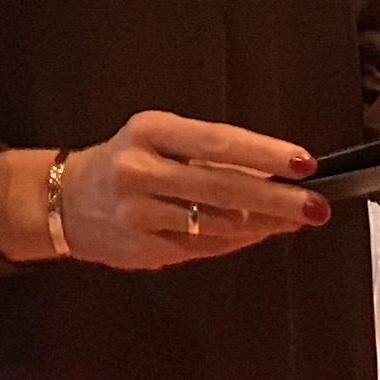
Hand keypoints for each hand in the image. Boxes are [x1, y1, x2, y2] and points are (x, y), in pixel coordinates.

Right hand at [0, 111, 329, 269]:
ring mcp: (138, 213)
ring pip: (216, 223)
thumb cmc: (129, 160)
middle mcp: (141, 170)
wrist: (64, 201)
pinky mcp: (140, 248)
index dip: (264, 153)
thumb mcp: (162, 137)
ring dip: (264, 224)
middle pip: (222, 188)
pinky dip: (236, 242)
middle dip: (277, 200)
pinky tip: (260, 234)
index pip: (218, 142)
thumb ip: (212, 152)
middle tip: (315, 206)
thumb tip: (275, 170)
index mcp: (151, 131)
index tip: (303, 162)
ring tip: (296, 219)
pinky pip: (201, 247)